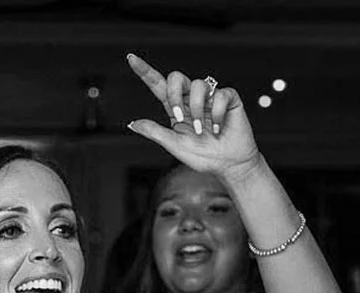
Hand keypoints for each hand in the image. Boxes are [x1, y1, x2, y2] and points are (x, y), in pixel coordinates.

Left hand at [124, 55, 262, 178]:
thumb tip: (132, 124)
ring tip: (201, 131)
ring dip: (197, 110)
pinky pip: (220, 94)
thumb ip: (155, 132)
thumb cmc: (203, 157)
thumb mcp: (174, 145)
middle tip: (178, 116)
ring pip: (198, 84)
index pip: (158, 86)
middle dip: (174, 94)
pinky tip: (218, 128)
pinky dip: (217, 113)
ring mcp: (210, 97)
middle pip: (176, 77)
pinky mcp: (228, 98)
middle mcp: (191, 99)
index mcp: (175, 108)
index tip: (130, 58)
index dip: (145, 71)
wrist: (229, 166)